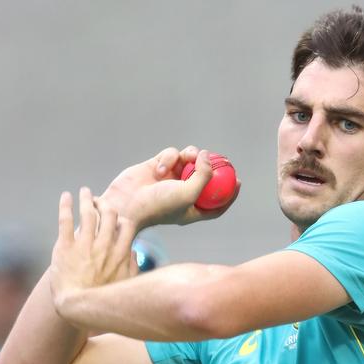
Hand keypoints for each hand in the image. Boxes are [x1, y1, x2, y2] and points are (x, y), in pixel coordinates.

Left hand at [50, 188, 137, 309]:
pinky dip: (65, 206)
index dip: (121, 217)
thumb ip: (132, 265)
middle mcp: (104, 245)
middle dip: (105, 204)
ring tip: (85, 191)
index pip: (125, 224)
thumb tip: (134, 252)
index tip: (114, 216)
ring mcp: (85, 245)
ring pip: (88, 213)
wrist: (77, 306)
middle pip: (108, 214)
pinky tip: (66, 196)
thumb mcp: (126, 283)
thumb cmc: (103, 298)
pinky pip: (66, 221)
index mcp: (120, 252)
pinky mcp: (65, 247)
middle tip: (98, 201)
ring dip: (87, 198)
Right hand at [99, 146, 240, 230]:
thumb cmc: (158, 205)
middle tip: (221, 158)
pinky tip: (160, 168)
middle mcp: (182, 194)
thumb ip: (204, 176)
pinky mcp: (157, 166)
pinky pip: (171, 154)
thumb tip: (209, 156)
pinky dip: (169, 157)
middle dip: (212, 166)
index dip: (229, 194)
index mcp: (191, 208)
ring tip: (184, 159)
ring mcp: (169, 179)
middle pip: (204, 177)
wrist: (125, 203)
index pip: (216, 203)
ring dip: (189, 156)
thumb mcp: (189, 194)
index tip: (239, 181)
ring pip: (188, 159)